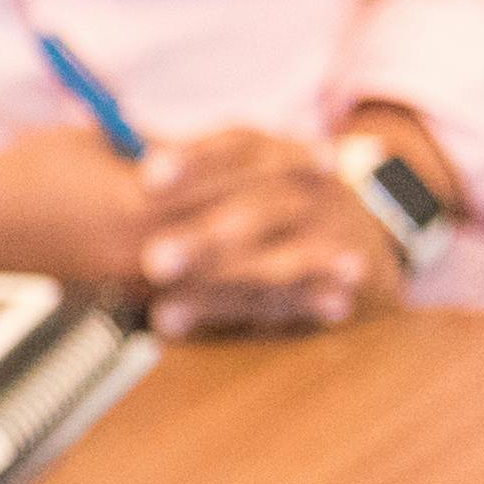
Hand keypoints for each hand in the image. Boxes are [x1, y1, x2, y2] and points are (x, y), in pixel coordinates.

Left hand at [135, 126, 402, 336]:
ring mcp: (333, 238)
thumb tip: (103, 149)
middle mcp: (311, 191)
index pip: (240, 147)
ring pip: (278, 265)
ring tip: (166, 315)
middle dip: (205, 238)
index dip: (195, 159)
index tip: (147, 177)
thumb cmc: (277, 197)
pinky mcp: (345, 281)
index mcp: (279, 155)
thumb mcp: (250, 169)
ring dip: (222, 291)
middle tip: (152, 261)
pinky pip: (297, 306)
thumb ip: (189, 173)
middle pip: (256, 210)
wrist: (380, 221)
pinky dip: (256, 323)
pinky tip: (225, 336)